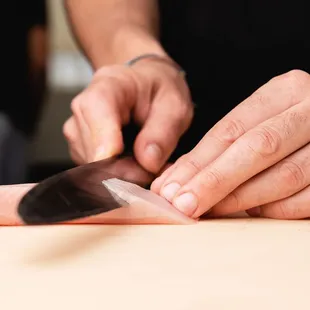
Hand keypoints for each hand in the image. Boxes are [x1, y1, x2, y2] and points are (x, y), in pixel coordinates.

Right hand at [63, 59, 192, 173]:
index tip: (140, 170)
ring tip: (147, 162)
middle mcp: (83, 109)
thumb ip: (163, 132)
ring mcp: (77, 131)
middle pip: (95, 154)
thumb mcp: (174, 106)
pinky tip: (133, 164)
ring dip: (125, 175)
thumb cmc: (158, 91)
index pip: (98, 123)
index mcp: (106, 87)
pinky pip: (94, 173)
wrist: (145, 88)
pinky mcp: (79, 149)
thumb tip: (148, 163)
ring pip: (94, 169)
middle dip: (129, 171)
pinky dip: (117, 176)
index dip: (115, 154)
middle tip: (157, 169)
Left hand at [151, 70, 309, 219]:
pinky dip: (276, 209)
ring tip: (210, 211)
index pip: (231, 129)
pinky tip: (253, 212)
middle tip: (183, 205)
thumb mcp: (260, 121)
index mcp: (285, 91)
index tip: (171, 188)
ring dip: (241, 199)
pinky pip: (308, 197)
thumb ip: (223, 147)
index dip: (198, 162)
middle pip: (256, 148)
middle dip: (214, 181)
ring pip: (284, 175)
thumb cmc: (288, 126)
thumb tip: (176, 180)